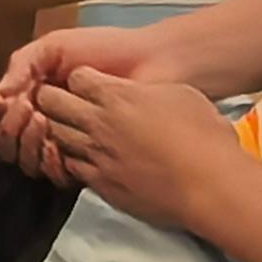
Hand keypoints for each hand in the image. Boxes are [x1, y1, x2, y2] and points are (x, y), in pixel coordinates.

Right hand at [0, 25, 158, 178]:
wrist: (150, 64)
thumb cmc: (105, 49)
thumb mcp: (55, 46)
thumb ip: (22, 63)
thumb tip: (0, 95)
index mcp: (34, 94)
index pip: (0, 114)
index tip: (7, 100)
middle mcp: (45, 121)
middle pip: (9, 142)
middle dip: (13, 129)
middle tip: (33, 112)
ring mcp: (66, 142)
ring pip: (28, 161)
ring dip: (30, 145)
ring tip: (47, 124)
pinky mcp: (88, 162)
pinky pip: (57, 174)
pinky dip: (51, 163)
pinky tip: (59, 148)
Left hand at [32, 65, 242, 229]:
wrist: (209, 184)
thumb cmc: (203, 135)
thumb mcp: (178, 94)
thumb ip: (146, 91)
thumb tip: (139, 94)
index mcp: (116, 95)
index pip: (76, 76)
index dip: (81, 79)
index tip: (89, 85)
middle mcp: (97, 123)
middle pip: (52, 103)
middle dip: (54, 100)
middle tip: (66, 104)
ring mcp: (96, 156)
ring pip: (57, 137)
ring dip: (62, 131)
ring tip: (75, 132)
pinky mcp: (101, 185)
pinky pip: (72, 168)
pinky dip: (74, 161)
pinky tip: (89, 161)